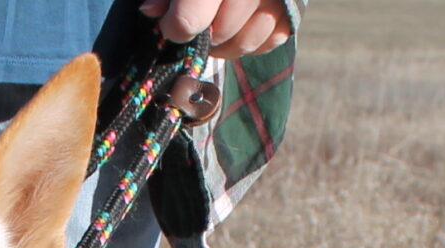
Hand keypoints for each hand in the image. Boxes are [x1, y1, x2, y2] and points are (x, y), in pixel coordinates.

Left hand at [139, 0, 291, 59]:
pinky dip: (251, 39)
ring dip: (224, 43)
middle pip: (220, 32)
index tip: (169, 19)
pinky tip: (239, 24)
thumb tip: (149, 11)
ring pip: (245, 41)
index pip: (189, 20)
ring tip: (214, 25)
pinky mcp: (294, 7)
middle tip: (195, 20)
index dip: (174, 25)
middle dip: (202, 33)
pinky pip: (270, 40)